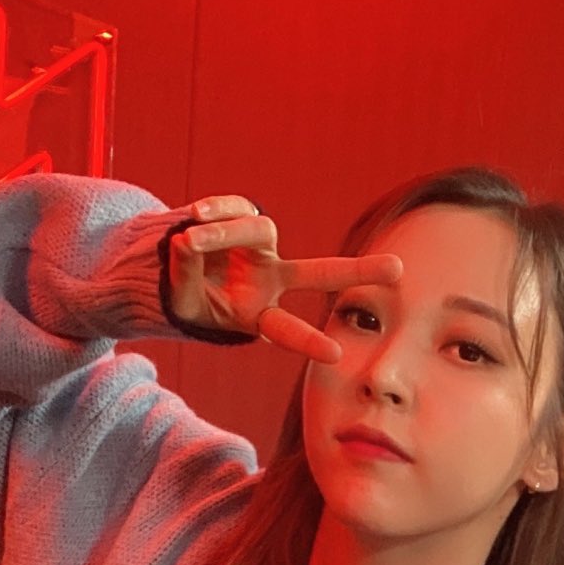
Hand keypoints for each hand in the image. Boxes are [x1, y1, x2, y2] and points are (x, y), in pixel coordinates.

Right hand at [166, 195, 400, 364]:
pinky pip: (236, 208)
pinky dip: (214, 212)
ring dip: (221, 234)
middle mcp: (269, 281)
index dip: (308, 341)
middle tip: (399, 271)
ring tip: (189, 242)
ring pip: (256, 230)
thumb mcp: (181, 297)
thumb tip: (190, 242)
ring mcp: (259, 249)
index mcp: (257, 314)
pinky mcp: (243, 217)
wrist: (164, 267)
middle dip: (357, 272)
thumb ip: (186, 275)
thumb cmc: (179, 295)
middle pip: (318, 274)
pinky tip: (196, 218)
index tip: (336, 356)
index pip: (287, 330)